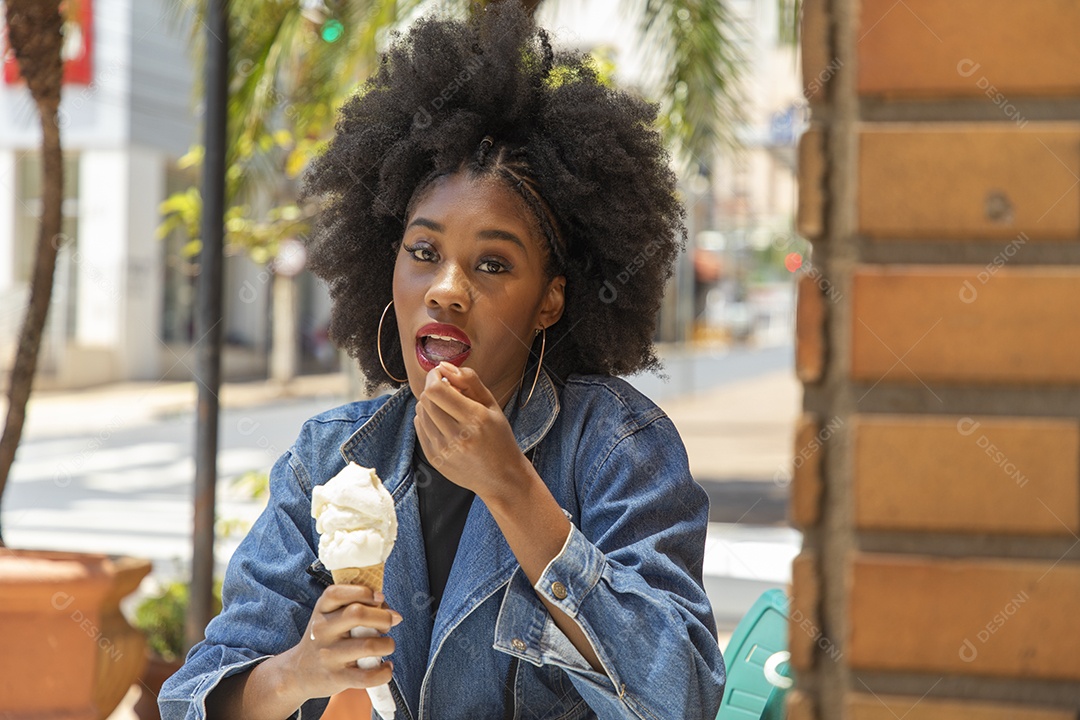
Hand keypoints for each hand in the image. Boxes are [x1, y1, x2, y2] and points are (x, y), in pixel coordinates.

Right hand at [286, 584, 401, 700]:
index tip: (379, 598)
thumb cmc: (326, 639)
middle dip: (383, 617)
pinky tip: (386, 667)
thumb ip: (360, 607)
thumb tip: (395, 616)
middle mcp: (322, 630)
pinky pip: (368, 676)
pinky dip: (384, 672)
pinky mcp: (337, 677)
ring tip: (387, 646)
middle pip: (358, 614)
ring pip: (368, 645)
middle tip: (387, 624)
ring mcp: (329, 655)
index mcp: (322, 610)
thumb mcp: (332, 616)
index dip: (364, 592)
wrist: (299, 673)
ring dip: (388, 644)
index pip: (338, 593)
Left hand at [413, 362, 532, 501]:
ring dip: (429, 403)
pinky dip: (426, 418)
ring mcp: (443, 450)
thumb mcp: (492, 405)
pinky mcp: (434, 459)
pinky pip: (419, 427)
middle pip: (426, 400)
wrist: (501, 477)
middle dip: (431, 388)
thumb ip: (469, 381)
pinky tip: (441, 421)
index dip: (433, 376)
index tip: (440, 373)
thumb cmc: (499, 437)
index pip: (436, 390)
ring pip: (420, 413)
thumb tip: (444, 366)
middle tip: (444, 387)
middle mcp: (457, 436)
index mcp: (475, 419)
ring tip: (446, 406)